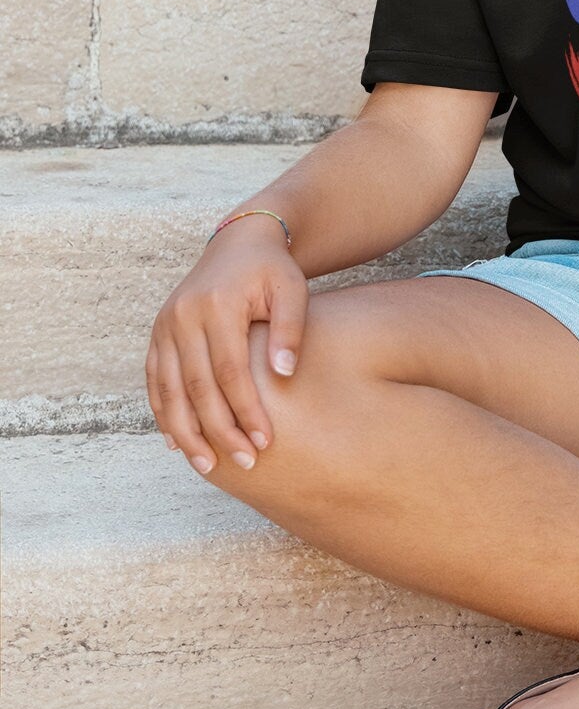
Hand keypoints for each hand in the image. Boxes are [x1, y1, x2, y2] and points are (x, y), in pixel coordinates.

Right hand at [144, 221, 308, 475]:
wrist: (239, 243)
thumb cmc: (272, 270)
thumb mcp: (292, 289)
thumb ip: (289, 330)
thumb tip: (284, 375)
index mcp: (216, 305)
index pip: (230, 371)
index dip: (246, 410)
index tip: (265, 441)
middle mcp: (182, 316)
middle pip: (197, 386)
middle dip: (219, 430)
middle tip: (244, 462)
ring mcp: (164, 325)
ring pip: (169, 390)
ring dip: (186, 433)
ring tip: (208, 466)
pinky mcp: (158, 334)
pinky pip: (156, 381)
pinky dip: (164, 413)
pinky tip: (177, 443)